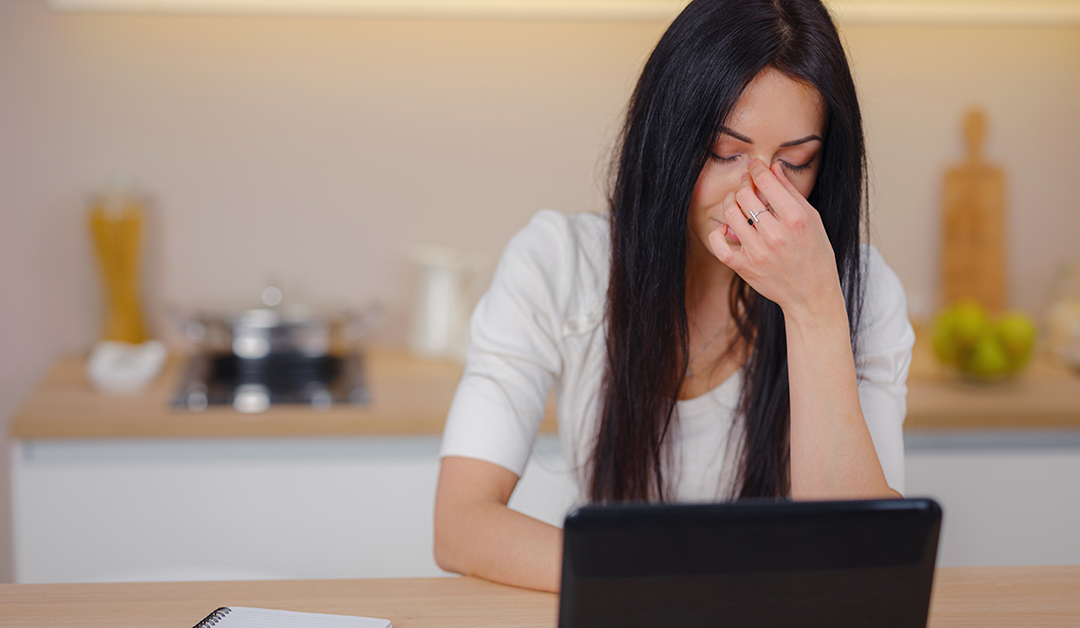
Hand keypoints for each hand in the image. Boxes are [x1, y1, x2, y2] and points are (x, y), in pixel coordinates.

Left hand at [707, 159, 842, 318]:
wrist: (811, 294)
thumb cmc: (815, 254)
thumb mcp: (812, 219)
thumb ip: (791, 192)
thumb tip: (773, 168)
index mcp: (795, 219)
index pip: (766, 181)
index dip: (756, 168)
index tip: (754, 166)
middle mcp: (775, 235)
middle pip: (744, 195)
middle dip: (744, 184)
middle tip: (747, 185)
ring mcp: (758, 252)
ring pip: (730, 214)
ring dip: (731, 202)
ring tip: (738, 202)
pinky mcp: (744, 267)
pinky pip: (718, 244)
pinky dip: (718, 231)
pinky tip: (727, 227)